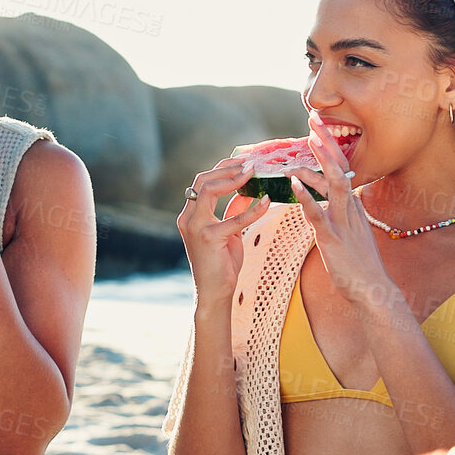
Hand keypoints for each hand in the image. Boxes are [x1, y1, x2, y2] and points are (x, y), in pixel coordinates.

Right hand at [174, 157, 268, 300]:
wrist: (214, 292)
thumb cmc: (221, 264)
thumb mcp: (228, 232)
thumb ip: (233, 211)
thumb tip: (247, 191)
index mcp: (190, 215)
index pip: (201, 182)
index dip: (222, 168)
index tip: (242, 162)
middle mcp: (188, 218)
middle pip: (202, 180)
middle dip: (226, 168)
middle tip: (249, 164)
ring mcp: (196, 227)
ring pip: (209, 189)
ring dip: (233, 178)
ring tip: (253, 174)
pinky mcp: (209, 237)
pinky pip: (234, 217)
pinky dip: (253, 208)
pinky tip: (267, 201)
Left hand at [290, 113, 395, 305]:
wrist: (372, 291)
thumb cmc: (358, 265)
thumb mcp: (350, 232)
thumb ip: (339, 213)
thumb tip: (326, 200)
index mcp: (351, 206)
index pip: (341, 168)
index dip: (329, 147)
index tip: (317, 127)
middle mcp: (350, 209)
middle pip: (339, 168)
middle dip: (326, 142)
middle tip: (312, 118)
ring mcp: (343, 223)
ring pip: (333, 185)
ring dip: (320, 162)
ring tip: (307, 141)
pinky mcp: (333, 240)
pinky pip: (318, 215)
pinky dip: (306, 197)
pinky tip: (293, 183)